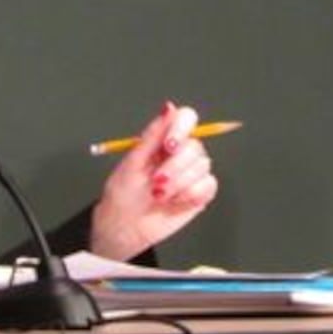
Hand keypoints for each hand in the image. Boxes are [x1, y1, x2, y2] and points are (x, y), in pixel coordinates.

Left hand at [89, 101, 218, 260]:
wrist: (125, 226)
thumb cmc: (123, 193)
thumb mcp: (132, 162)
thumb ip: (153, 135)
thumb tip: (168, 107)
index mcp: (164, 140)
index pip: (186, 119)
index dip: (181, 128)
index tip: (169, 146)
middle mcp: (181, 153)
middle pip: (195, 146)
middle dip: (175, 166)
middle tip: (156, 181)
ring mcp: (192, 172)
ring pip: (203, 166)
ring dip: (179, 183)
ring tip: (159, 195)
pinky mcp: (200, 192)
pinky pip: (209, 185)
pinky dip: (191, 194)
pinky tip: (174, 201)